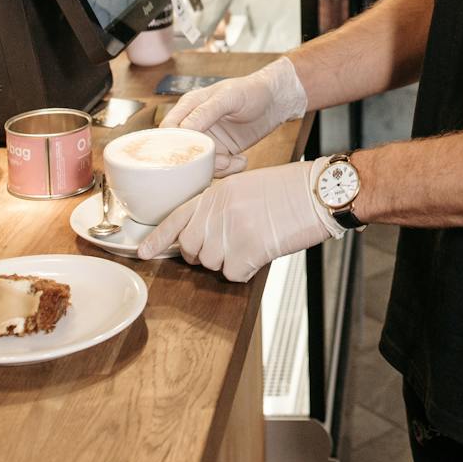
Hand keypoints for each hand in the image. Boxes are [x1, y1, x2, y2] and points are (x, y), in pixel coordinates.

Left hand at [137, 159, 340, 280]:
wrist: (319, 192)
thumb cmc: (291, 189)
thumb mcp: (247, 187)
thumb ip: (221, 207)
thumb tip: (206, 234)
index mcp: (216, 193)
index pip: (176, 217)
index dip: (158, 238)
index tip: (143, 252)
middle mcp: (218, 211)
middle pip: (191, 248)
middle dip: (204, 255)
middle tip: (229, 247)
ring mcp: (232, 230)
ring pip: (212, 264)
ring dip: (230, 262)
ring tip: (254, 243)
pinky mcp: (249, 250)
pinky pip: (234, 274)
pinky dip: (247, 270)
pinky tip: (262, 253)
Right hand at [158, 57, 307, 176]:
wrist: (276, 101)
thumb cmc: (252, 90)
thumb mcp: (229, 97)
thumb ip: (206, 111)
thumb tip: (183, 129)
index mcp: (189, 107)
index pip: (168, 130)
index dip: (174, 144)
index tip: (192, 153)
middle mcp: (195, 125)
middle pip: (182, 151)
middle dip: (199, 161)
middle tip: (221, 161)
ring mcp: (208, 140)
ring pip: (199, 164)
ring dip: (216, 168)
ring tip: (235, 162)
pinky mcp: (222, 152)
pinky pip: (217, 168)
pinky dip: (229, 170)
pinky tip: (242, 161)